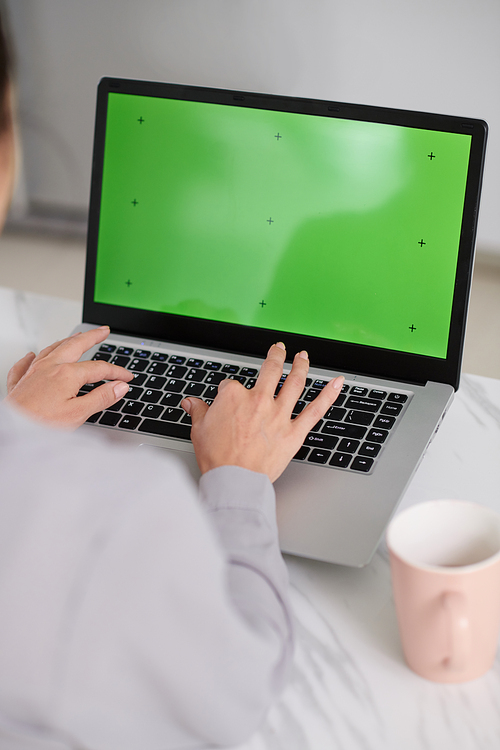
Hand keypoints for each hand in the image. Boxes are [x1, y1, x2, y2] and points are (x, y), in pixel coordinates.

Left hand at [5, 326, 132, 429]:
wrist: (11, 432)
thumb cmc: (40, 425)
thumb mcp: (78, 414)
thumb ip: (101, 397)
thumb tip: (120, 386)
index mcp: (67, 374)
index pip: (99, 368)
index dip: (116, 372)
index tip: (127, 377)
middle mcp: (49, 367)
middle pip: (75, 345)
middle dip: (91, 337)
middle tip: (103, 331)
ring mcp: (32, 372)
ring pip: (52, 349)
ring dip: (67, 341)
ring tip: (76, 336)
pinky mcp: (19, 383)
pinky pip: (25, 364)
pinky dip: (31, 357)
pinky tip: (32, 355)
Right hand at [182, 342, 343, 482]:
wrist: (234, 480)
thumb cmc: (217, 458)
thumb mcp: (199, 430)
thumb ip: (198, 411)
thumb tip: (191, 402)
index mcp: (233, 397)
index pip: (232, 385)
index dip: (229, 392)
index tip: (228, 399)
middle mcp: (259, 400)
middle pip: (270, 371)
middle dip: (276, 357)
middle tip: (280, 349)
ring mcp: (279, 415)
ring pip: (295, 383)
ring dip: (301, 366)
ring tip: (303, 357)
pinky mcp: (294, 432)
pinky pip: (316, 410)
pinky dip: (330, 394)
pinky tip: (338, 382)